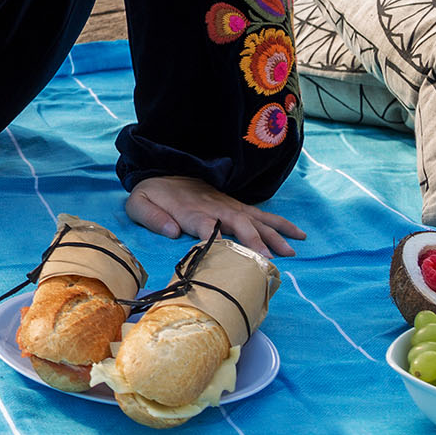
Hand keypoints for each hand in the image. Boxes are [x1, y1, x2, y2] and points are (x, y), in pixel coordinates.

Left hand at [125, 175, 303, 258]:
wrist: (161, 173)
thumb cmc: (151, 194)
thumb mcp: (138, 204)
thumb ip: (154, 218)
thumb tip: (173, 232)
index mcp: (191, 211)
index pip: (208, 225)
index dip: (218, 239)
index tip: (231, 255)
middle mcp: (214, 208)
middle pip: (239, 225)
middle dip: (254, 242)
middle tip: (268, 261)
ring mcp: (228, 206)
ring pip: (255, 220)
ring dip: (273, 235)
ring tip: (290, 252)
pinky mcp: (235, 206)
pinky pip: (262, 215)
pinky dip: (280, 224)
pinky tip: (296, 234)